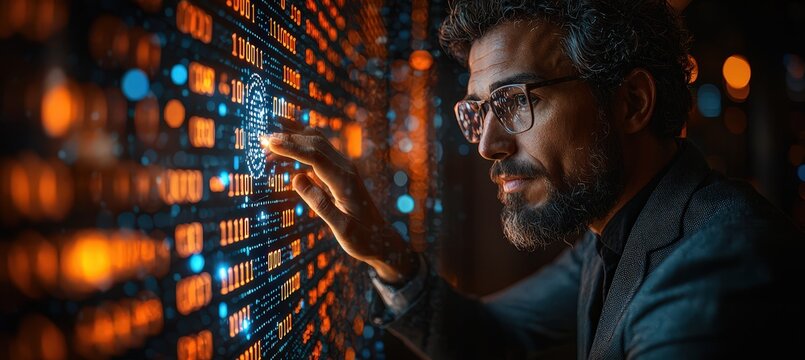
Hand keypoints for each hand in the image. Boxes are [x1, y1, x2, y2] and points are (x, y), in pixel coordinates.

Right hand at [266, 129, 416, 284]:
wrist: (382, 240)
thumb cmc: (362, 238)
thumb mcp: (342, 229)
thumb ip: (320, 204)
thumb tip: (296, 179)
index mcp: (345, 182)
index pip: (315, 156)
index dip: (291, 147)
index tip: (269, 142)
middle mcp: (346, 169)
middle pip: (315, 144)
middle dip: (288, 138)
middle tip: (260, 138)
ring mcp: (344, 169)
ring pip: (317, 143)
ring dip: (295, 138)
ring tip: (269, 140)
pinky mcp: (340, 173)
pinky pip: (319, 152)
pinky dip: (301, 146)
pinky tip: (287, 148)